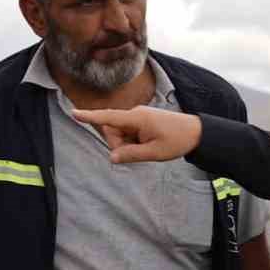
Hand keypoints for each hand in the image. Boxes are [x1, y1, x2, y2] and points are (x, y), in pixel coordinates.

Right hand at [71, 105, 202, 161]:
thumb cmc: (176, 140)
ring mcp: (138, 117)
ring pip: (120, 134)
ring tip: (147, 147)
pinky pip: (129, 134)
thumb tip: (112, 157)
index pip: (108, 118)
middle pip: (112, 131)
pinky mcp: (141, 121)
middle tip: (140, 152)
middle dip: (118, 144)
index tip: (74, 113)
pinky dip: (133, 142)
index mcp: (136, 118)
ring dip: (127, 145)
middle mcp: (135, 114)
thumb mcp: (154, 153)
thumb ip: (131, 155)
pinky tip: (148, 145)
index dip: (90, 117)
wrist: (195, 132)